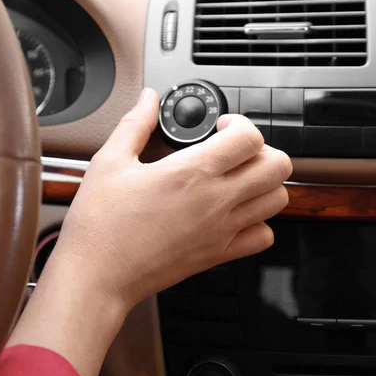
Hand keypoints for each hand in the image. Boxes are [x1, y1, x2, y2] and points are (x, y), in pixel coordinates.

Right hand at [52, 88, 291, 310]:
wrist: (98, 276)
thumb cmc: (100, 224)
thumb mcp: (110, 162)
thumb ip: (135, 124)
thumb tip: (148, 100)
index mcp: (192, 172)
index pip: (249, 138)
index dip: (241, 124)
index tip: (222, 128)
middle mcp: (215, 200)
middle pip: (277, 166)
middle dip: (263, 151)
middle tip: (237, 152)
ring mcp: (222, 230)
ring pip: (277, 200)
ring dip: (264, 183)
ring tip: (239, 180)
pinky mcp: (218, 255)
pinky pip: (263, 237)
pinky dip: (259, 223)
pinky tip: (235, 214)